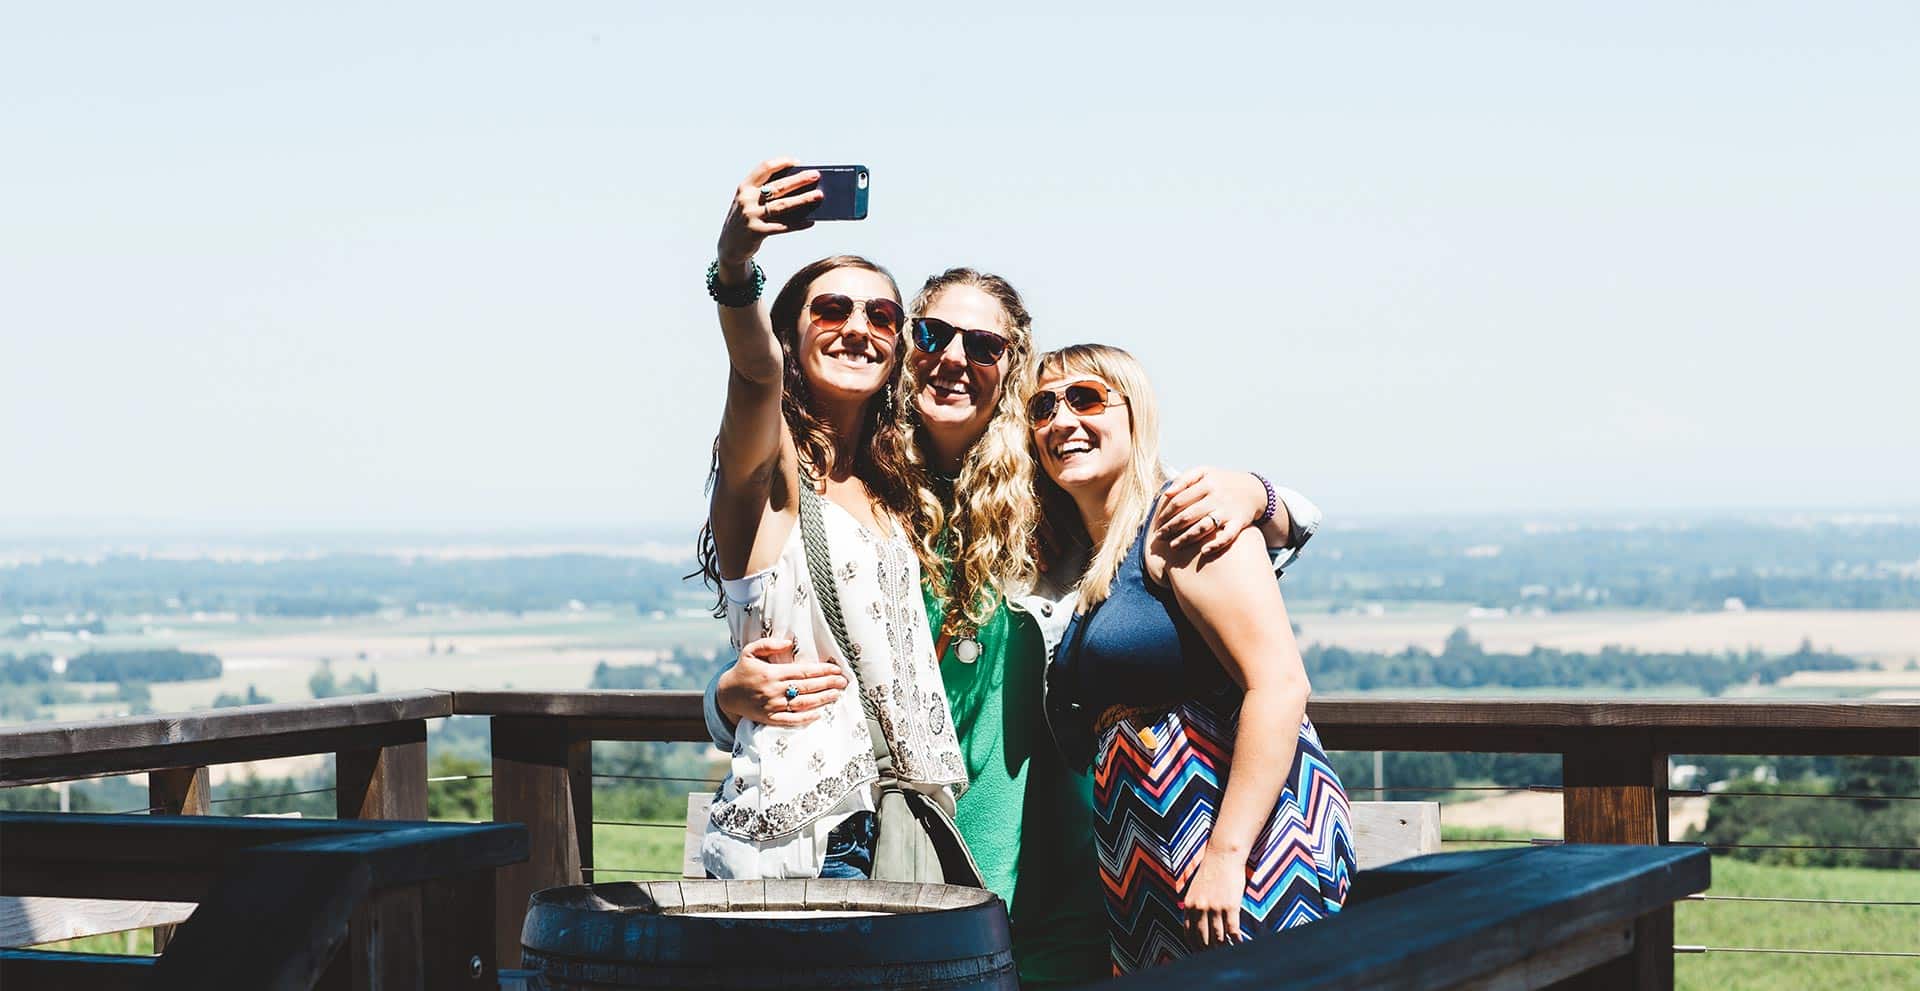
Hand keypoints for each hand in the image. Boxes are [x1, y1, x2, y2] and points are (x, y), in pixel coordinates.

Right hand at [715, 158, 823, 269]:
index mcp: (745, 186)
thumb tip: (799, 186)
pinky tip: (810, 221)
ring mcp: (751, 215)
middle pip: (778, 186)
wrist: (730, 245)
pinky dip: (798, 224)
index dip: (782, 163)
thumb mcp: (750, 201)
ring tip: (819, 195)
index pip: (765, 168)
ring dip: (803, 199)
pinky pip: (782, 226)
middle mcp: (747, 199)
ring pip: (782, 205)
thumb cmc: (746, 218)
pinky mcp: (757, 232)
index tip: (797, 162)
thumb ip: (766, 193)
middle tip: (816, 175)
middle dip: (799, 180)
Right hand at [715, 637, 846, 727]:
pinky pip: (790, 720)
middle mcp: (773, 691)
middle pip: (807, 687)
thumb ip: (768, 644)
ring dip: (822, 699)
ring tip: (837, 694)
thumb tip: (789, 642)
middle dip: (828, 684)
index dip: (821, 671)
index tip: (836, 669)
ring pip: (802, 704)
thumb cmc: (742, 670)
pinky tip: (818, 714)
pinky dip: (805, 718)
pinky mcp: (769, 719)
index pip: (803, 672)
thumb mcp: (750, 651)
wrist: (726, 695)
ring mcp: (772, 706)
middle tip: (843, 681)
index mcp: (771, 673)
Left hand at [1152, 467, 1266, 558]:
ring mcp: (1228, 510)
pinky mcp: (1239, 522)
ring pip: (1204, 526)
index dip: (1166, 513)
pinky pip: (1228, 536)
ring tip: (1173, 547)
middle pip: (1188, 515)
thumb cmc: (1222, 482)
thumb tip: (1166, 493)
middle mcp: (1216, 497)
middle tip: (1159, 538)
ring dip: (1187, 538)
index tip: (1157, 524)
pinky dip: (1217, 544)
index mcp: (1206, 483)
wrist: (1255, 490)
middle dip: (1171, 528)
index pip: (1179, 501)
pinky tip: (1204, 551)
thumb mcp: (1205, 472)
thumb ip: (1185, 479)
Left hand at [1181, 845, 1245, 948]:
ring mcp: (1215, 908)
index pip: (1190, 934)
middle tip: (1216, 959)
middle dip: (1210, 952)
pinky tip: (1240, 944)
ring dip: (1224, 948)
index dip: (1196, 947)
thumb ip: (1194, 907)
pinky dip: (1236, 941)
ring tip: (1229, 954)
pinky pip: (1233, 931)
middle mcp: (1200, 908)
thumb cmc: (1211, 872)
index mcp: (1189, 905)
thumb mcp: (1195, 890)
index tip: (1202, 954)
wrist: (1223, 856)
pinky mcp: (1230, 906)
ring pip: (1219, 938)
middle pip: (1204, 940)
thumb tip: (1195, 925)